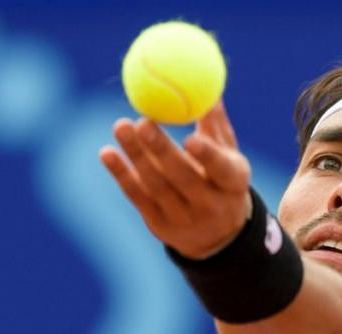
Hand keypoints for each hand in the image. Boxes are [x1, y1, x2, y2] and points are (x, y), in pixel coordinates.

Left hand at [99, 102, 251, 258]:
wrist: (215, 235)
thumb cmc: (221, 182)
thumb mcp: (228, 157)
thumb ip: (216, 127)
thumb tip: (209, 90)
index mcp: (233, 185)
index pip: (222, 171)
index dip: (208, 156)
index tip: (190, 137)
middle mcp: (211, 206)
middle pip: (184, 178)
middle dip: (162, 150)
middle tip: (143, 122)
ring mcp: (184, 219)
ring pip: (157, 186)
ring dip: (137, 156)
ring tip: (121, 126)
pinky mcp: (160, 226)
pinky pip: (138, 197)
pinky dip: (122, 175)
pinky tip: (108, 154)